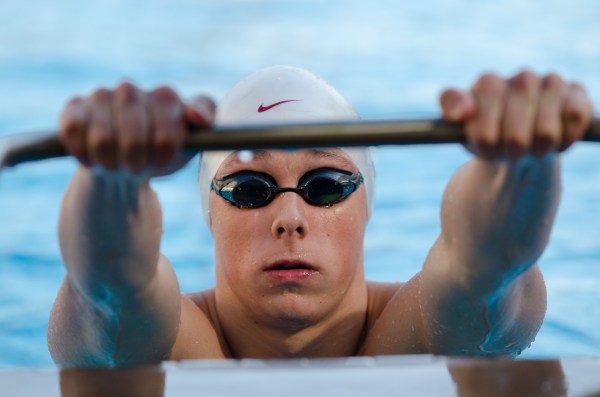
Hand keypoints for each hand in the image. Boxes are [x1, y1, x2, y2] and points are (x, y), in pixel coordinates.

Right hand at [59, 82, 214, 175]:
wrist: (126, 163)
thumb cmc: (162, 150)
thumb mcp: (192, 141)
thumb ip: (204, 122)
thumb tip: (196, 116)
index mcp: (165, 96)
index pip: (167, 135)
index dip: (162, 156)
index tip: (161, 161)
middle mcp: (131, 90)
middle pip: (133, 140)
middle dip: (136, 163)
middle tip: (137, 167)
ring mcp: (101, 96)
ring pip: (102, 140)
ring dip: (110, 163)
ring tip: (117, 164)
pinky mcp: (74, 107)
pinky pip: (74, 131)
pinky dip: (84, 153)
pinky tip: (93, 158)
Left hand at [440, 70, 593, 159]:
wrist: (515, 138)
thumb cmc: (485, 131)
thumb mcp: (458, 125)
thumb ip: (450, 108)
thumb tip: (463, 111)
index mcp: (488, 83)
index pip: (485, 129)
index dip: (486, 147)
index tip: (485, 149)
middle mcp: (521, 78)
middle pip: (517, 138)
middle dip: (511, 153)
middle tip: (508, 150)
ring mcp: (550, 83)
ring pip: (546, 133)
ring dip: (537, 150)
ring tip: (529, 146)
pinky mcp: (576, 93)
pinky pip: (575, 121)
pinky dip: (564, 141)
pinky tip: (553, 140)